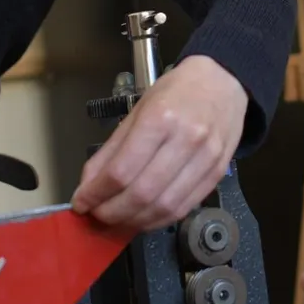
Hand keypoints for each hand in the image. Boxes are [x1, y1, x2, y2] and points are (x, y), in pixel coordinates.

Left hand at [71, 55, 247, 230]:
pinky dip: (158, 220)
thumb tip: (89, 185)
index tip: (81, 202)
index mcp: (160, 118)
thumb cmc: (176, 92)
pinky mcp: (217, 174)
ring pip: (164, 207)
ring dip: (134, 221)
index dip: (96, 193)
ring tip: (117, 219)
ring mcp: (206, 159)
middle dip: (112, 212)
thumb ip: (112, 150)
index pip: (122, 170)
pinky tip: (143, 217)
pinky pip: (184, 208)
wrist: (222, 82)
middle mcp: (186, 139)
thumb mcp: (137, 110)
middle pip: (142, 193)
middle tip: (96, 214)